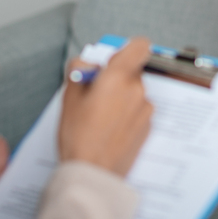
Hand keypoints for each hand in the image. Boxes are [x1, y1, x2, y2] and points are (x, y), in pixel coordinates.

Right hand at [59, 37, 153, 176]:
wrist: (92, 172)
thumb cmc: (78, 136)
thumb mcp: (69, 96)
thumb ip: (80, 70)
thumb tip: (87, 63)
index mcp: (118, 76)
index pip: (140, 46)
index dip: (129, 49)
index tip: (116, 58)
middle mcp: (137, 89)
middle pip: (133, 71)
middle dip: (117, 78)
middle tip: (97, 94)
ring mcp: (145, 109)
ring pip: (135, 92)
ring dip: (122, 97)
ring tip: (101, 116)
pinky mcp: (148, 127)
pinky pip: (138, 110)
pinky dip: (127, 114)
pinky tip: (110, 129)